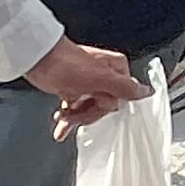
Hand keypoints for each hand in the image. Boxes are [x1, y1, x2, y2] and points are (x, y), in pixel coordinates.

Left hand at [21, 39, 145, 129]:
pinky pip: (76, 108)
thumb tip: (146, 92)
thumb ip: (124, 87)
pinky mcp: (73, 88)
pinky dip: (69, 118)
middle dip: (86, 114)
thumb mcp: (100, 78)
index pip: (121, 98)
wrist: (38, 60)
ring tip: (63, 119)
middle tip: (74, 114)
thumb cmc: (66, 64)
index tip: (93, 108)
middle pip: (104, 105)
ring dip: (75, 117)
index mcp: (116, 69)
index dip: (105, 108)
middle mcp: (104, 76)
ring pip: (89, 108)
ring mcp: (88, 83)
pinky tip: (62, 125)